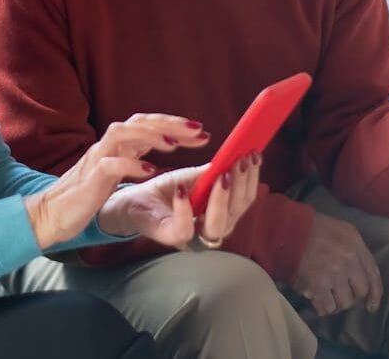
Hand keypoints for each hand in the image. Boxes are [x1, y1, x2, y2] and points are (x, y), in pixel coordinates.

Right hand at [24, 114, 208, 248]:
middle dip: (170, 124)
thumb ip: (137, 155)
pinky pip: (110, 165)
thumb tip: (168, 144)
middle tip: (199, 131)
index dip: (175, 124)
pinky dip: (131, 165)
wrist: (52, 214)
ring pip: (122, 133)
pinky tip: (151, 171)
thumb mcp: (117, 171)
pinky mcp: (89, 178)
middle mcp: (107, 145)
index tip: (202, 132)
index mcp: (117, 145)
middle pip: (139, 121)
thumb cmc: (87, 196)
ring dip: (150, 136)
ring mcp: (97, 158)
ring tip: (176, 146)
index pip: (148, 123)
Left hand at [98, 152, 261, 248]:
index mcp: (221, 214)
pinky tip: (183, 189)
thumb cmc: (168, 188)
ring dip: (222, 198)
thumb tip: (240, 151)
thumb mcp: (195, 176)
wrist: (135, 198)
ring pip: (217, 226)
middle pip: (236, 213)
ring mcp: (192, 237)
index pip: (244, 200)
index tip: (254, 154)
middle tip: (240, 159)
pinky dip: (185, 209)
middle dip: (241, 184)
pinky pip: (185, 230)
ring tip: (221, 174)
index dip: (251, 178)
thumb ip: (217, 170)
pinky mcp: (170, 237)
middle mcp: (211, 229)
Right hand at [291, 213, 382, 316]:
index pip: (373, 274)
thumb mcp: (339, 229)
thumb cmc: (308, 228)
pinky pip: (327, 308)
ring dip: (336, 303)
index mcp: (354, 242)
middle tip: (339, 295)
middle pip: (361, 291)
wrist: (282, 230)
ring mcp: (333, 273)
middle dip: (351, 297)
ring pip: (345, 303)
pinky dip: (321, 307)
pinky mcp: (317, 285)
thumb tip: (359, 273)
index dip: (375, 294)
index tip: (371, 306)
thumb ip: (353, 248)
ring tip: (325, 297)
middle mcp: (348, 258)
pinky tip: (315, 299)